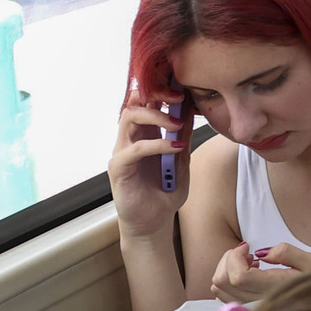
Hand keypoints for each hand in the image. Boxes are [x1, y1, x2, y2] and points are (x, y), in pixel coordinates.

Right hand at [109, 86, 189, 238]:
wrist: (154, 222)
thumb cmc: (165, 191)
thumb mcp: (181, 160)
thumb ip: (183, 138)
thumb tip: (191, 112)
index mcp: (146, 133)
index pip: (146, 101)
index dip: (162, 90)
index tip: (184, 87)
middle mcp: (130, 138)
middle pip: (133, 102)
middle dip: (155, 94)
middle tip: (178, 97)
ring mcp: (122, 152)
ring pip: (128, 118)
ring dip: (155, 116)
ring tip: (178, 124)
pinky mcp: (119, 168)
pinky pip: (133, 149)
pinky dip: (155, 144)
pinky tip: (174, 148)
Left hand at [211, 242, 310, 301]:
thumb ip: (287, 252)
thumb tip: (261, 253)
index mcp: (273, 290)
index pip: (237, 277)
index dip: (234, 257)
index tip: (247, 246)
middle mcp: (257, 304)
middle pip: (221, 282)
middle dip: (228, 259)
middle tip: (247, 252)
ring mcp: (249, 310)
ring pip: (217, 290)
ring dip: (226, 270)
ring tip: (249, 263)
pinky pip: (221, 297)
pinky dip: (227, 281)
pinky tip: (247, 275)